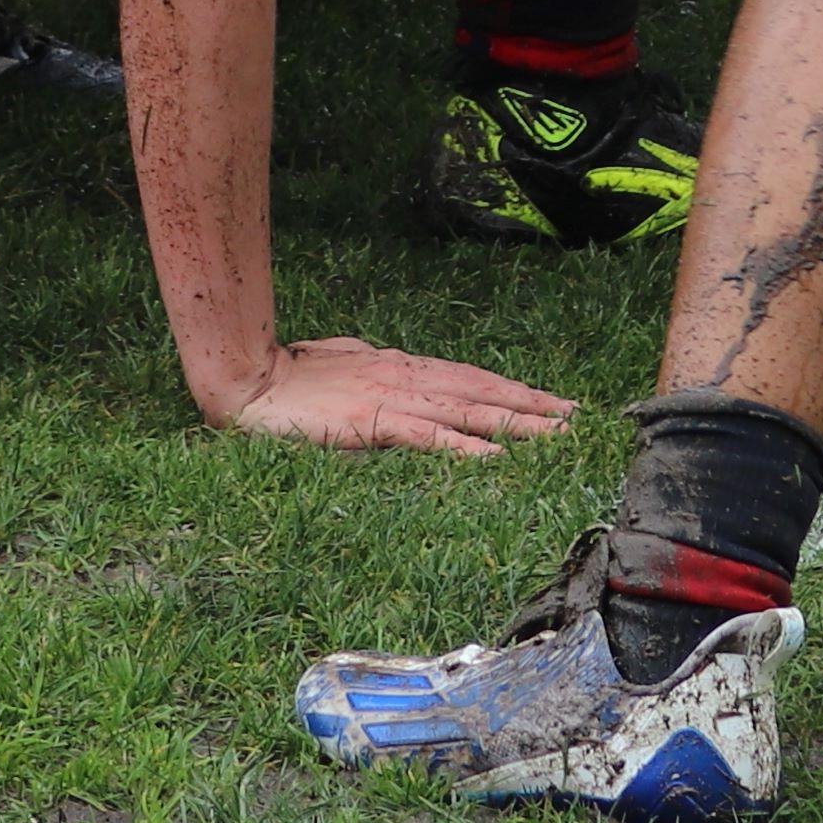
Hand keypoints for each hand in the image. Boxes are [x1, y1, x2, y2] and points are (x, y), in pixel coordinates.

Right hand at [211, 336, 578, 459]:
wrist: (247, 381)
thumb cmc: (288, 375)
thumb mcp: (342, 363)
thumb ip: (375, 369)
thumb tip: (397, 369)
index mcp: (399, 366)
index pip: (470, 378)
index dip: (512, 390)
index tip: (549, 401)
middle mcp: (405, 376)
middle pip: (482, 391)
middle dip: (531, 405)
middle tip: (575, 418)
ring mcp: (391, 398)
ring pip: (468, 411)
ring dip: (516, 423)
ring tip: (555, 435)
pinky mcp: (371, 423)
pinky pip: (428, 437)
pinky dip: (465, 447)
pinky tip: (495, 458)